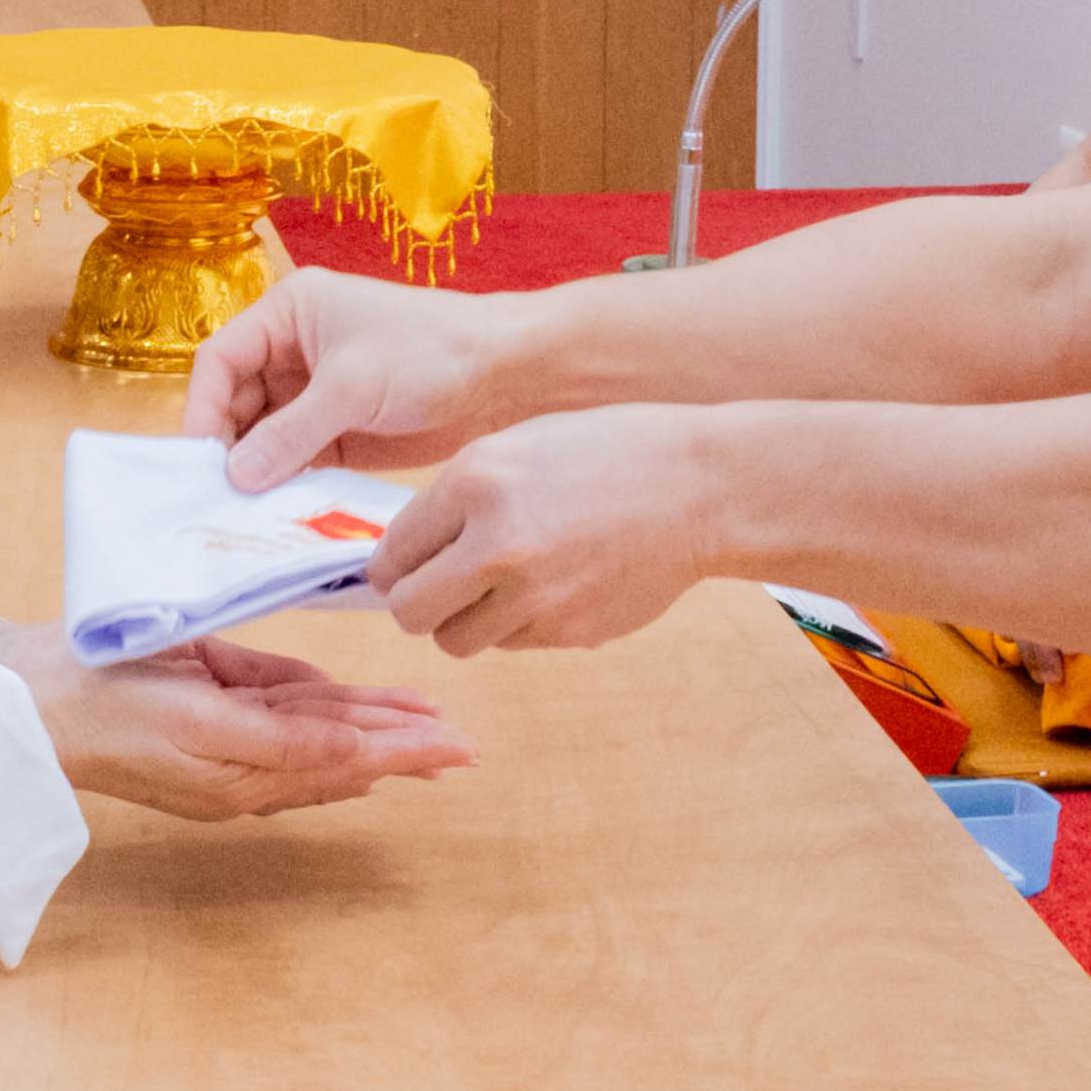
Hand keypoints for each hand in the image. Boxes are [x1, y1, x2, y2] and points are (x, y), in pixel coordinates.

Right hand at [0, 624, 471, 822]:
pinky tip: (365, 736)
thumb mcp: (198, 708)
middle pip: (340, 752)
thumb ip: (276, 729)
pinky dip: (331, 732)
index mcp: (242, 769)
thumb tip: (348, 751)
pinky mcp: (211, 733)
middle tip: (465, 745)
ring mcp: (226, 755)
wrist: (26, 705)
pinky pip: (283, 732)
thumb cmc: (102, 696)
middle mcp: (242, 771)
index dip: (401, 748)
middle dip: (404, 746)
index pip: (341, 756)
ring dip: (378, 738)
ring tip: (435, 734)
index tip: (453, 747)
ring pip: (320, 741)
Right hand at [180, 267, 531, 488]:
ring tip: (240, 514)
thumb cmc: (432, 352)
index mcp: (289, 313)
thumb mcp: (353, 386)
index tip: (200, 458)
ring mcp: (316, 394)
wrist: (507, 375)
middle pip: (234, 401)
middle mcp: (293, 350)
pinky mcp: (340, 432)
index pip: (220, 359)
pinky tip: (275, 515)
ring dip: (253, 472)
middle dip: (226, 446)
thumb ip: (290, 432)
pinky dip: (283, 485)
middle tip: (216, 498)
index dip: (203, 407)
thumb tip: (235, 475)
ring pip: (261, 436)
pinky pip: (295, 460)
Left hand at [359, 406, 729, 656]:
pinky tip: (548, 585)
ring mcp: (537, 595)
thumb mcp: (516, 447)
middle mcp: (499, 544)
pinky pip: (512, 643)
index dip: (392, 566)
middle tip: (437, 587)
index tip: (406, 565)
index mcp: (476, 483)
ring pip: (456, 641)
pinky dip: (515, 624)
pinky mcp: (571, 630)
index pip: (392, 554)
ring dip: (464, 620)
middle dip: (416, 603)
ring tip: (495, 587)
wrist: (698, 486)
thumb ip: (454, 499)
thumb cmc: (606, 454)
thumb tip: (401, 559)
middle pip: (410, 613)